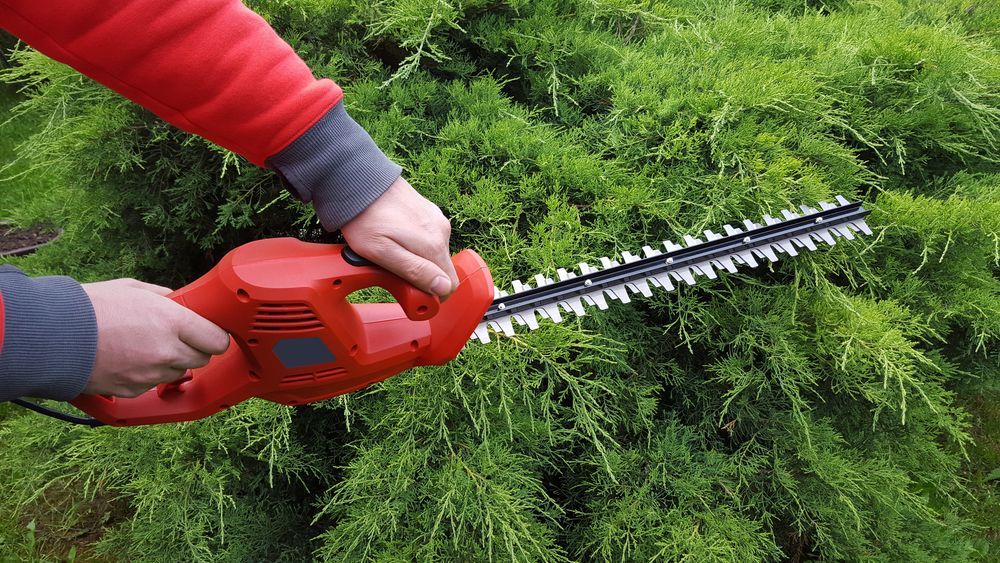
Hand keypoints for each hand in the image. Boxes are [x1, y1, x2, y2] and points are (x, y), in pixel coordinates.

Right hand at [81, 279, 229, 397]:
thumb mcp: (133, 289)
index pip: (217, 340)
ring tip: (146, 346)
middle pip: (202, 359)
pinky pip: (153, 384)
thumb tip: (180, 302)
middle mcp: (166, 351)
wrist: (52, 335)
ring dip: (171, 362)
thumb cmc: (90, 307)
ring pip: (178, 373)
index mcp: (172, 322)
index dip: (215, 336)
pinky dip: (147, 375)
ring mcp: (150, 375)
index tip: (209, 332)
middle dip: (195, 348)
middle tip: (178, 337)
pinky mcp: (133, 390)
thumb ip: (164, 297)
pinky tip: (129, 360)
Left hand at [341, 176, 458, 296]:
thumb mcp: (383, 253)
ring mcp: (436, 219)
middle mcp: (441, 232)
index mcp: (433, 245)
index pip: (449, 285)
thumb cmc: (365, 220)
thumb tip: (443, 288)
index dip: (431, 294)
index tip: (409, 291)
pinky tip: (395, 236)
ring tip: (390, 251)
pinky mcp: (429, 212)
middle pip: (441, 270)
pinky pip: (429, 238)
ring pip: (434, 254)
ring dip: (417, 259)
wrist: (359, 181)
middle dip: (422, 277)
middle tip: (393, 271)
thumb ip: (415, 272)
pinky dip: (415, 244)